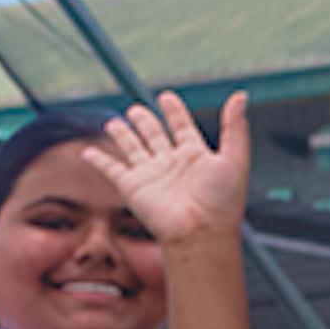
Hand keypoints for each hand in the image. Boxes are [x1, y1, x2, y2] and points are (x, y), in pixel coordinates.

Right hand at [86, 92, 248, 244]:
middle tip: (136, 109)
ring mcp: (151, 175)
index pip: (182, 127)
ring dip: (122, 135)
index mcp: (196, 156)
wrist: (201, 232)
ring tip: (114, 122)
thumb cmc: (222, 202)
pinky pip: (110, 169)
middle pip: (154, 135)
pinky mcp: (132, 186)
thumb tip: (241, 96)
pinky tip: (88, 152)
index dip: (174, 112)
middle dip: (145, 121)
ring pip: (132, 148)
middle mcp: (171, 164)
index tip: (167, 97)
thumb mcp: (235, 159)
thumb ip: (235, 127)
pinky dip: (98, 160)